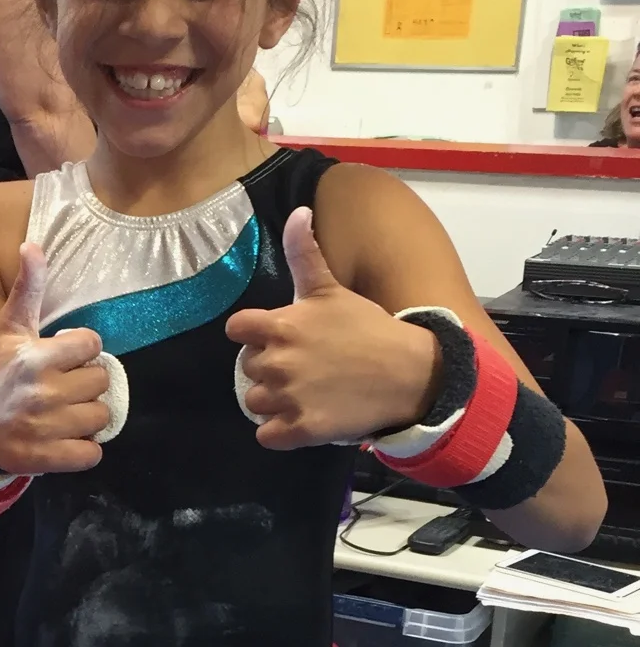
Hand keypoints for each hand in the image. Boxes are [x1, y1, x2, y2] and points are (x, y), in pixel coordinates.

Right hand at [0, 245, 111, 475]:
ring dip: (88, 417)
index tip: (63, 359)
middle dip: (86, 384)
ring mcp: (48, 427)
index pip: (92, 345)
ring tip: (65, 413)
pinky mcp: (49, 457)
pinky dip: (84, 449)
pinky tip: (65, 438)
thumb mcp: (8, 330)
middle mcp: (44, 392)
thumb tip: (32, 244)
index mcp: (37, 357)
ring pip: (101, 417)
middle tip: (63, 388)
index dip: (81, 351)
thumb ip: (28, 289)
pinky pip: (92, 453)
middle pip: (101, 381)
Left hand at [226, 209, 439, 449]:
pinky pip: (267, 436)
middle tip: (303, 366)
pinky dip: (279, 432)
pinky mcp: (300, 429)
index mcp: (281, 326)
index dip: (251, 334)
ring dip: (273, 401)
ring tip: (305, 393)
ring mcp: (288, 397)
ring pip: (254, 403)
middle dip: (268, 367)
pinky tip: (301, 419)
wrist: (409, 373)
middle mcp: (278, 361)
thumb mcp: (332, 289)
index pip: (236, 330)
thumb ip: (305, 253)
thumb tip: (298, 210)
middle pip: (247, 368)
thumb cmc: (368, 328)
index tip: (275, 337)